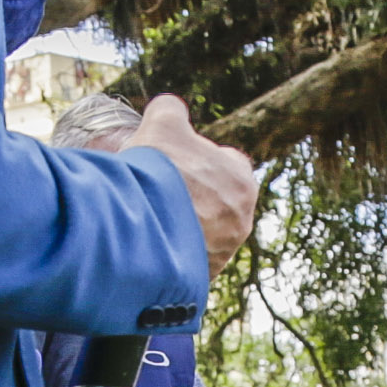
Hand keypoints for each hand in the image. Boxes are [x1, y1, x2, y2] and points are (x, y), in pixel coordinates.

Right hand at [123, 97, 257, 266]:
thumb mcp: (161, 124)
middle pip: (216, 201)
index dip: (199, 160)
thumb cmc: (159, 172)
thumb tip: (169, 108)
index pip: (227, 164)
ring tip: (152, 219)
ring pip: (203, 233)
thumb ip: (170, 110)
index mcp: (241, 180)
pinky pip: (188, 260)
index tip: (177, 163)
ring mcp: (223, 253)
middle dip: (193, 197)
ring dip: (182, 225)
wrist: (144, 230)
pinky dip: (172, 252)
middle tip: (161, 193)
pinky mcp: (201, 277)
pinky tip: (150, 242)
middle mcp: (241, 220)